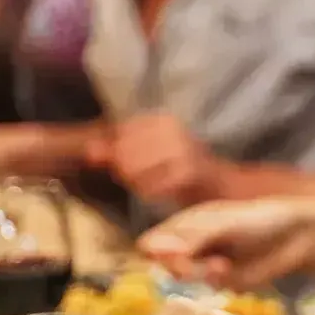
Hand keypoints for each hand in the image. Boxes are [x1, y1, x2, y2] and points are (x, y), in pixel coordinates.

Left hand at [108, 113, 226, 207]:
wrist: (225, 191)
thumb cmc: (184, 174)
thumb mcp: (149, 157)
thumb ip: (116, 152)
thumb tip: (88, 151)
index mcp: (162, 119)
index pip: (119, 137)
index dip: (120, 157)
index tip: (139, 168)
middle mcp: (172, 128)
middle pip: (122, 155)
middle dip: (128, 174)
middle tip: (148, 182)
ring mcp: (182, 149)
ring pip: (133, 171)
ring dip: (140, 186)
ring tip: (156, 188)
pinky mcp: (188, 171)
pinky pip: (151, 188)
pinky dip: (152, 195)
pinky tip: (164, 195)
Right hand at [141, 198, 314, 288]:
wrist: (296, 236)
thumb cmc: (258, 219)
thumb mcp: (221, 223)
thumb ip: (190, 237)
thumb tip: (149, 248)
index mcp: (184, 224)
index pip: (153, 242)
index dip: (156, 253)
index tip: (169, 257)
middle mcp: (190, 245)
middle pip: (166, 264)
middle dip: (180, 266)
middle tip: (192, 264)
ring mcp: (206, 265)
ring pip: (187, 279)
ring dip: (200, 274)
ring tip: (222, 265)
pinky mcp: (224, 282)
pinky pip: (209, 287)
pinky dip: (217, 281)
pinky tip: (230, 271)